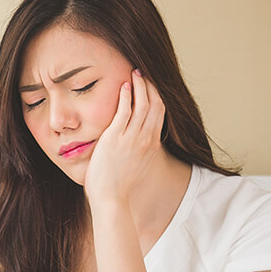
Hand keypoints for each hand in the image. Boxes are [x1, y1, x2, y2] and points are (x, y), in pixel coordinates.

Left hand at [84, 69, 165, 206]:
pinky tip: (123, 86)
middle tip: (143, 73)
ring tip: (133, 73)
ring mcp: (131, 138)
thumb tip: (133, 145)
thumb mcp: (135, 165)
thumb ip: (137, 151)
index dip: (156, 95)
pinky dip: (126, 96)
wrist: (111, 198)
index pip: (159, 113)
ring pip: (142, 104)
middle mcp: (145, 139)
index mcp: (151, 145)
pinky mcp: (115, 138)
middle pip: (155, 104)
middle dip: (150, 85)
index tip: (151, 84)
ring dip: (139, 85)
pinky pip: (124, 111)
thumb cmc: (118, 186)